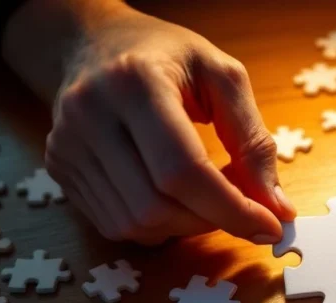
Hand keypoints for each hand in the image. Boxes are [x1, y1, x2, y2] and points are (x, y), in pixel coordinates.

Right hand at [38, 5, 292, 243]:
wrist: (91, 43)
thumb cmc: (167, 57)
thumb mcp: (223, 78)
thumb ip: (254, 141)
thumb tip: (276, 208)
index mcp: (135, 82)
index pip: (183, 170)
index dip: (232, 209)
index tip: (270, 226)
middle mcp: (90, 115)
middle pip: (157, 206)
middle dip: (211, 221)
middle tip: (241, 208)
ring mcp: (67, 145)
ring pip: (136, 224)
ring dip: (186, 227)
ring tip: (207, 197)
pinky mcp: (59, 168)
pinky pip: (116, 225)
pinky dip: (158, 226)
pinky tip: (174, 198)